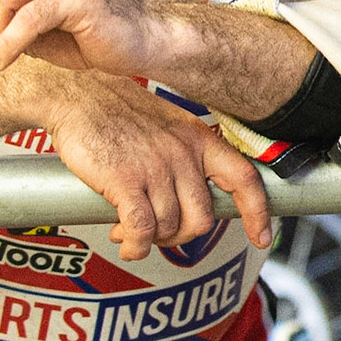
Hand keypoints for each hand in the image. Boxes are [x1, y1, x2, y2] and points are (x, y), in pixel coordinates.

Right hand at [41, 73, 271, 259]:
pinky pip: (141, 230)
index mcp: (199, 139)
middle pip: (202, 219)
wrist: (78, 94)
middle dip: (180, 235)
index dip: (257, 212)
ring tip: (127, 230)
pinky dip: (134, 245)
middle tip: (157, 232)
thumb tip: (192, 198)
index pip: (244, 178)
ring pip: (168, 227)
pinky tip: (123, 241)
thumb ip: (185, 156)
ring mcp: (156, 167)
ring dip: (148, 240)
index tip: (262, 237)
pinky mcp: (126, 181)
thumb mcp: (168, 126)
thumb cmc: (117, 112)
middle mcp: (183, 154)